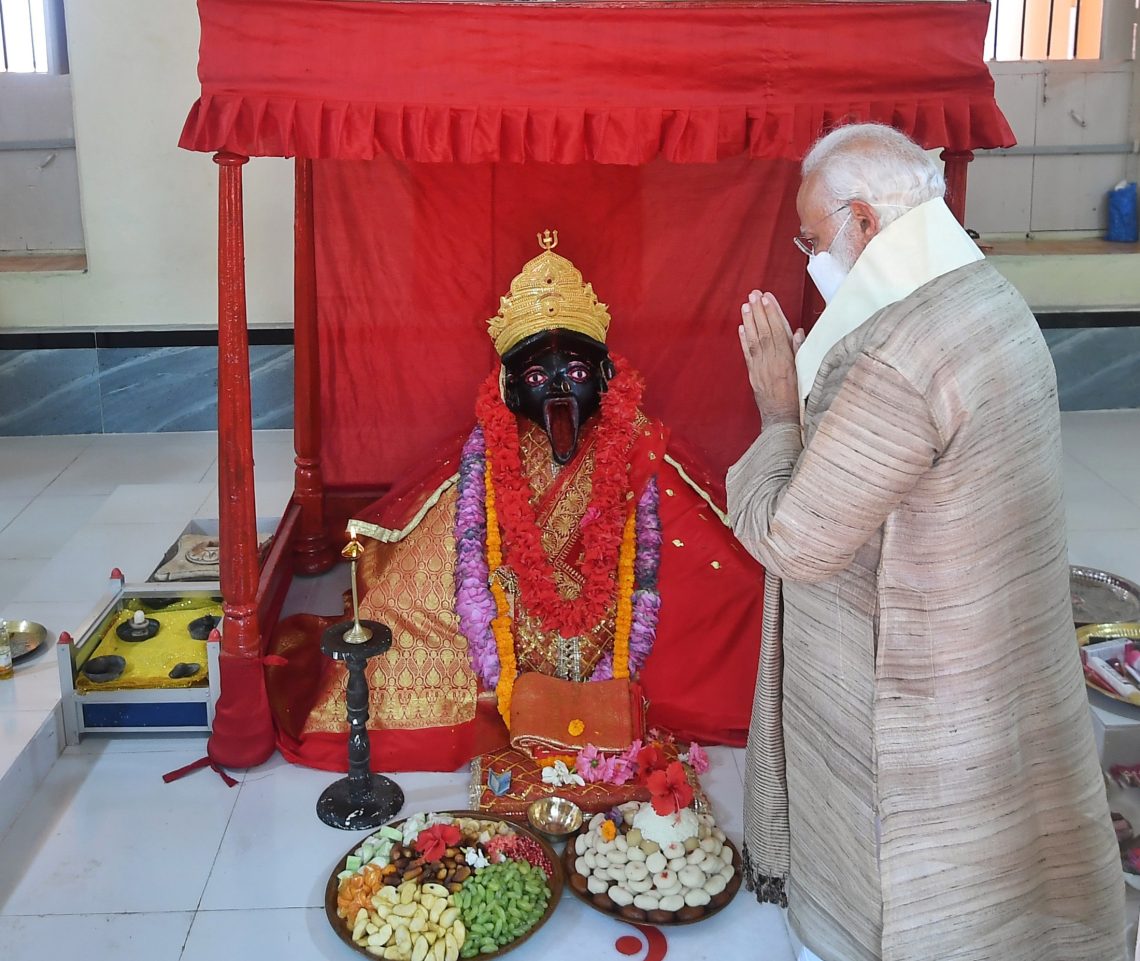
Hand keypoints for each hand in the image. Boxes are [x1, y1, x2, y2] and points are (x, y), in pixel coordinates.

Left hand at [738, 290, 801, 424]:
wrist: (783, 421)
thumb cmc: (799, 399)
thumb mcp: (806, 373)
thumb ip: (800, 351)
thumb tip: (797, 331)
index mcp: (788, 361)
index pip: (779, 331)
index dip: (772, 313)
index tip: (767, 298)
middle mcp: (772, 363)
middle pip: (765, 332)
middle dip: (759, 312)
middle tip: (754, 294)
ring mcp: (761, 369)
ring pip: (755, 341)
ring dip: (750, 321)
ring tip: (746, 305)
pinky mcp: (753, 377)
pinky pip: (748, 355)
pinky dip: (744, 340)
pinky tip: (741, 327)